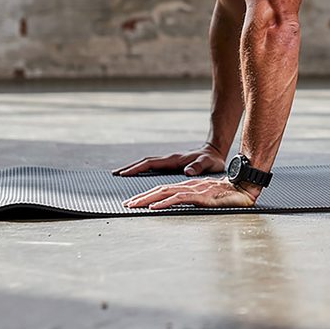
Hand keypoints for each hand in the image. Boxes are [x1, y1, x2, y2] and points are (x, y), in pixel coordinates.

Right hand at [112, 143, 226, 176]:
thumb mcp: (208, 164)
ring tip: (121, 175)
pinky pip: (153, 167)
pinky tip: (138, 176)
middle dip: (129, 168)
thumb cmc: (211, 160)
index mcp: (173, 160)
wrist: (214, 152)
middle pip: (144, 162)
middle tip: (114, 174)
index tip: (123, 174)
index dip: (136, 169)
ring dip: (134, 168)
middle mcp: (169, 159)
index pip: (150, 164)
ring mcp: (169, 161)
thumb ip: (198, 167)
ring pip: (148, 164)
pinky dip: (143, 170)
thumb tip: (186, 172)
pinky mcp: (171, 164)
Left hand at [122, 177, 257, 209]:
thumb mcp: (208, 200)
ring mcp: (194, 190)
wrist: (246, 188)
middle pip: (160, 190)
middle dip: (141, 197)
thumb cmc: (230, 195)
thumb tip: (184, 206)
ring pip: (165, 193)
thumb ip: (196, 201)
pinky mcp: (200, 196)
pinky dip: (165, 203)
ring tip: (133, 205)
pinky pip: (179, 199)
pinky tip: (154, 208)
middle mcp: (189, 186)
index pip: (164, 190)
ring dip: (147, 199)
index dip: (148, 195)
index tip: (135, 202)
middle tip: (126, 204)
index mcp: (189, 187)